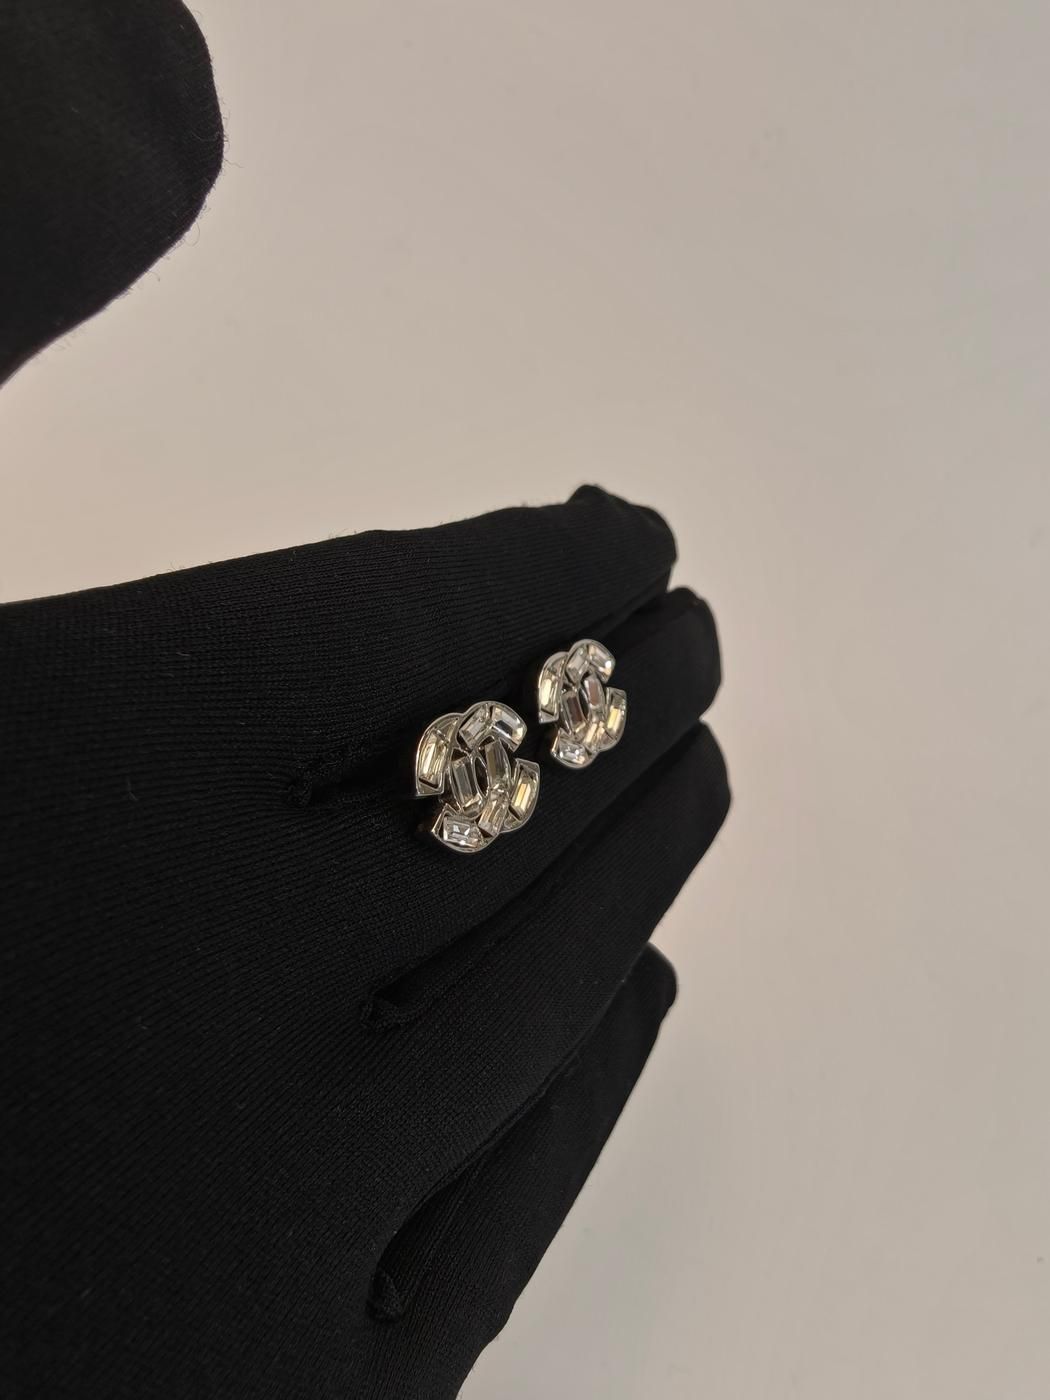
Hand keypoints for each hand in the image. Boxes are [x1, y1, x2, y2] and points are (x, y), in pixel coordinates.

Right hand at [0, 486, 728, 1397]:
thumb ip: (69, 546)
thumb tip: (203, 303)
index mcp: (77, 771)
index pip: (403, 617)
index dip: (546, 560)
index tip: (631, 530)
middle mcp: (197, 986)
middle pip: (510, 786)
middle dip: (628, 688)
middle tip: (688, 634)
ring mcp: (264, 1211)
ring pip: (545, 983)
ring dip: (646, 855)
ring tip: (696, 769)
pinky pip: (511, 1200)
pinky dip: (589, 1071)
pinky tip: (631, 987)